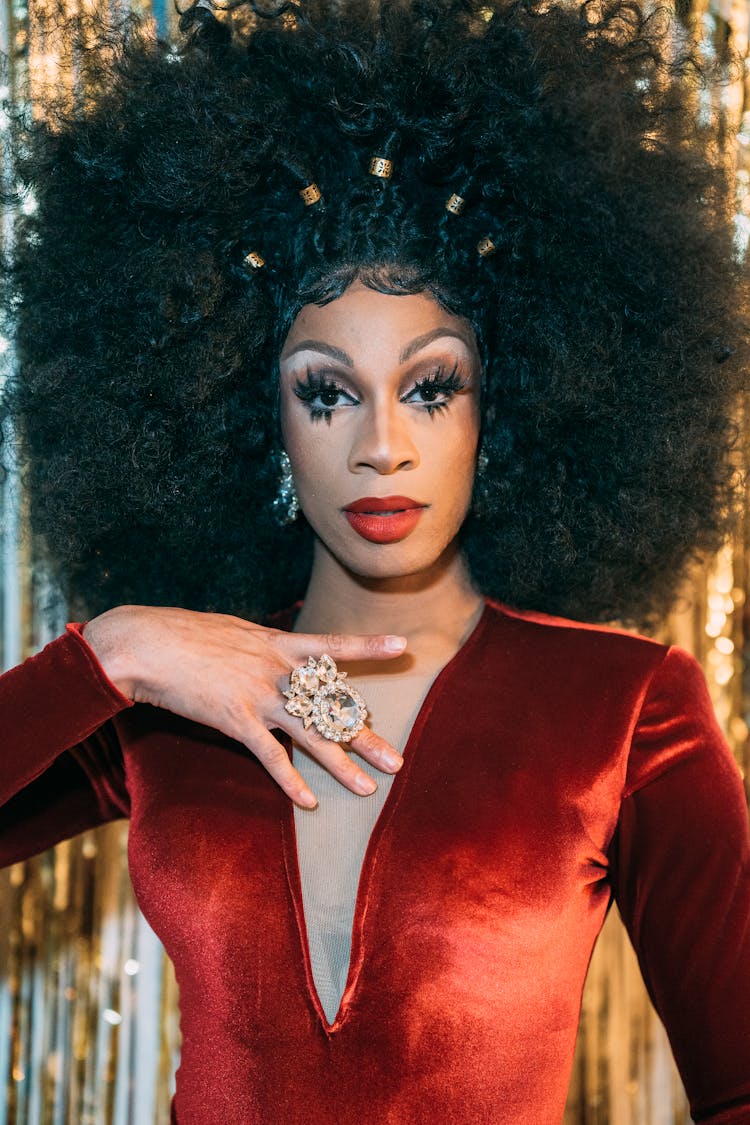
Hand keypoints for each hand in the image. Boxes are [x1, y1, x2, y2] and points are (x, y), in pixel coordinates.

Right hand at [82, 605, 405, 807]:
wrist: (146, 644)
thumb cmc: (185, 634)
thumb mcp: (235, 632)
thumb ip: (263, 647)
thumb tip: (279, 652)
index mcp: (278, 643)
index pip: (333, 645)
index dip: (368, 646)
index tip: (402, 645)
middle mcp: (277, 670)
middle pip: (331, 706)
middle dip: (366, 737)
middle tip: (398, 762)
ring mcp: (259, 695)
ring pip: (311, 736)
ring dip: (341, 767)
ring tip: (368, 790)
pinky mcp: (236, 719)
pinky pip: (270, 756)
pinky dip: (290, 781)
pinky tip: (308, 802)